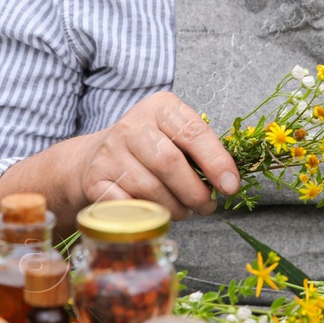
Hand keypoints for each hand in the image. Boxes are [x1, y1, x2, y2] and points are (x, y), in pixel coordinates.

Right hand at [72, 91, 239, 219]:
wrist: (93, 158)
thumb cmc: (148, 150)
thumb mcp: (174, 137)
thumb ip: (200, 152)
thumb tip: (227, 181)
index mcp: (159, 107)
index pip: (193, 132)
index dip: (216, 162)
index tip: (230, 186)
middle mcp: (131, 125)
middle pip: (169, 162)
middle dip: (195, 192)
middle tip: (205, 206)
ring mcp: (110, 152)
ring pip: (150, 189)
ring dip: (174, 208)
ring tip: (182, 210)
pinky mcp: (95, 179)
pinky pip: (129, 205)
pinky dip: (146, 215)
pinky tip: (154, 212)